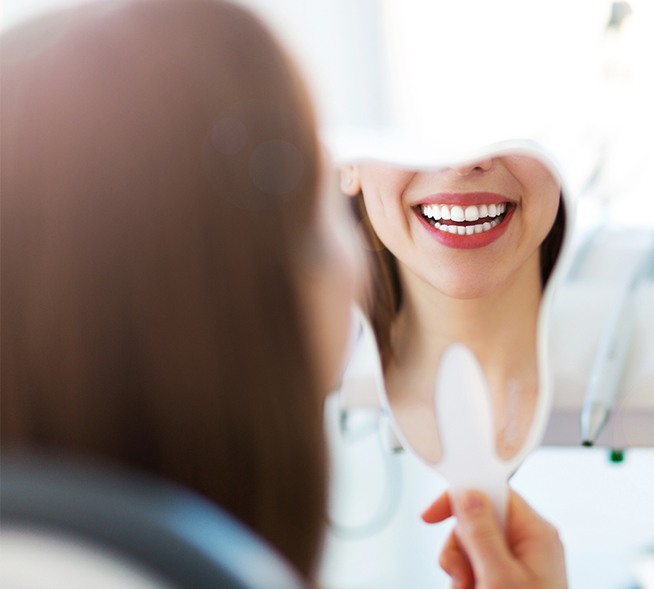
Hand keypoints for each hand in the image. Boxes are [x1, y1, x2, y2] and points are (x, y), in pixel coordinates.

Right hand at [422, 489, 567, 588]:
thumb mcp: (500, 578)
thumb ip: (482, 534)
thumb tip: (468, 496)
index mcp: (535, 533)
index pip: (493, 493)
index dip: (461, 497)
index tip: (433, 514)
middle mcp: (527, 543)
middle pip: (475, 521)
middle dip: (459, 548)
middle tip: (462, 575)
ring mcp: (518, 562)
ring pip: (470, 545)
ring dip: (460, 569)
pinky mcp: (507, 578)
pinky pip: (474, 565)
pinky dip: (465, 580)